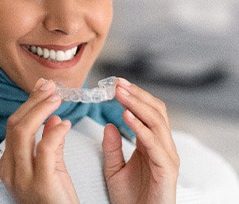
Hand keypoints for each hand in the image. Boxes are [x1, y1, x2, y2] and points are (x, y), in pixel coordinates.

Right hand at [0, 79, 78, 203]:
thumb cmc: (57, 194)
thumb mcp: (50, 164)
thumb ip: (49, 140)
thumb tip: (52, 116)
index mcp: (9, 163)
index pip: (14, 125)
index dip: (29, 103)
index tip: (43, 87)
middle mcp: (10, 169)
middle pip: (15, 125)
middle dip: (34, 101)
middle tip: (51, 87)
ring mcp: (23, 178)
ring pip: (23, 132)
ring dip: (41, 109)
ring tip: (57, 99)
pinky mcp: (41, 183)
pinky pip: (44, 148)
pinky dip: (55, 132)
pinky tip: (67, 124)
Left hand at [102, 78, 178, 203]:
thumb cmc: (130, 199)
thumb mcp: (114, 169)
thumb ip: (111, 147)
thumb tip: (109, 125)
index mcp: (151, 143)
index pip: (147, 111)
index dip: (134, 96)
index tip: (116, 84)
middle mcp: (162, 145)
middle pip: (155, 110)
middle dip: (136, 94)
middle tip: (118, 83)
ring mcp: (167, 156)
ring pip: (156, 121)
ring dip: (137, 104)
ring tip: (120, 93)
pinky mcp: (166, 169)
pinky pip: (154, 142)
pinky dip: (140, 127)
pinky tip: (126, 116)